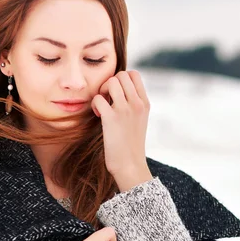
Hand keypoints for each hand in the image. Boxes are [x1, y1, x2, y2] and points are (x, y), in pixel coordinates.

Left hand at [91, 70, 151, 190]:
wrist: (130, 166)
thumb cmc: (131, 146)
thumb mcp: (139, 121)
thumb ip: (134, 105)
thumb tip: (119, 93)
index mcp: (145, 103)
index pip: (134, 75)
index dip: (121, 79)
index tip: (116, 94)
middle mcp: (137, 104)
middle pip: (121, 74)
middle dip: (110, 83)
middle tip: (107, 99)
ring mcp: (125, 110)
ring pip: (111, 82)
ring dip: (102, 91)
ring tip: (102, 106)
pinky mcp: (111, 119)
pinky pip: (98, 98)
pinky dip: (94, 105)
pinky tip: (98, 115)